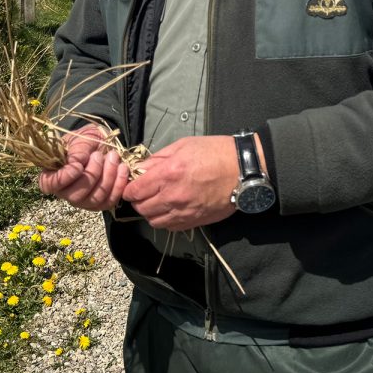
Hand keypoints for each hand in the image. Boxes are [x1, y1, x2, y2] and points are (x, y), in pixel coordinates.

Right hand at [38, 125, 129, 211]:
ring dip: (108, 177)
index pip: (50, 185)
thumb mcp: (79, 138)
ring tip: (113, 157)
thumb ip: (77, 150)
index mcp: (52, 174)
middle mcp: (66, 192)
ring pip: (95, 199)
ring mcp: (83, 200)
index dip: (64, 178)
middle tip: (98, 155)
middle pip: (76, 196)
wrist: (102, 142)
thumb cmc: (85, 140)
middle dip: (92, 174)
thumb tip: (77, 163)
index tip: (78, 166)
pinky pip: (110, 201)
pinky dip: (119, 184)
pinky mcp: (101, 203)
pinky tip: (122, 168)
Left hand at [121, 135, 237, 230]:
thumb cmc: (215, 152)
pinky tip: (170, 209)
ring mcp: (183, 212)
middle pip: (140, 207)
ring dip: (150, 211)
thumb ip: (159, 157)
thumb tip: (141, 167)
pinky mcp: (194, 222)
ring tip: (157, 201)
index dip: (129, 187)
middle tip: (144, 191)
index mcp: (168, 173)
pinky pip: (169, 227)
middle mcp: (172, 196)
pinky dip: (165, 219)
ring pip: (153, 220)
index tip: (133, 184)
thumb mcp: (184, 145)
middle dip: (138, 199)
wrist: (243, 170)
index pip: (134, 190)